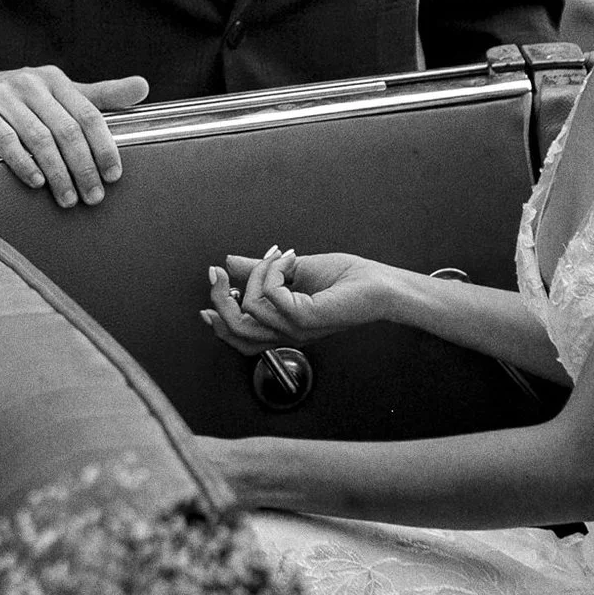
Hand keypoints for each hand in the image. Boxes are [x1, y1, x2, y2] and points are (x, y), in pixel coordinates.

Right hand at [0, 65, 148, 206]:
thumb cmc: (17, 99)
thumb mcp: (58, 93)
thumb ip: (99, 95)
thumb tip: (143, 87)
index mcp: (55, 79)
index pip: (88, 114)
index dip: (104, 146)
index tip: (114, 176)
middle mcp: (31, 83)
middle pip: (66, 129)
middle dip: (83, 167)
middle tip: (93, 197)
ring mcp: (2, 94)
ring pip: (38, 137)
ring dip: (57, 172)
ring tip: (68, 199)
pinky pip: (4, 138)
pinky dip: (22, 162)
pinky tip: (36, 182)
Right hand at [201, 246, 401, 355]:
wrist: (380, 284)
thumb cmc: (350, 280)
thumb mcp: (294, 270)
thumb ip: (260, 270)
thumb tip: (231, 262)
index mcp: (283, 326)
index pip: (240, 336)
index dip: (217, 317)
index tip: (213, 282)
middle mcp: (287, 332)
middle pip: (235, 329)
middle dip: (220, 298)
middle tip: (220, 273)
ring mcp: (295, 328)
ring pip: (249, 309)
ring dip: (255, 274)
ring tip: (277, 258)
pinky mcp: (305, 317)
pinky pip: (269, 295)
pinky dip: (271, 272)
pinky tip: (287, 261)